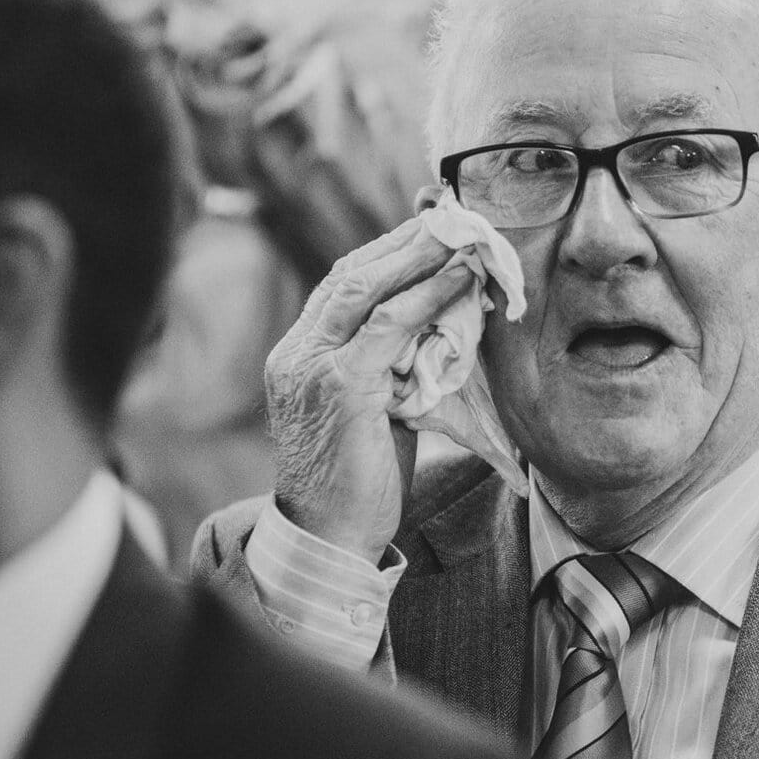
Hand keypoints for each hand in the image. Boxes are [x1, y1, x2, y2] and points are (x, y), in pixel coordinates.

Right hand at [264, 227, 475, 559]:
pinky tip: (460, 277)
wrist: (330, 541)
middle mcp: (296, 353)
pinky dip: (427, 294)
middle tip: (453, 216)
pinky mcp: (339, 386)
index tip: (429, 231)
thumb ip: (393, 368)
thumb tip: (444, 329)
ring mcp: (311, 366)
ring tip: (462, 232)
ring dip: (418, 254)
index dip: (386, 254)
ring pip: (366, 288)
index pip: (341, 287)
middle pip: (350, 274)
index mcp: (298, 356)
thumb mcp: (375, 411)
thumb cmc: (359, 485)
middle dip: (403, 241)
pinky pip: (388, 324)